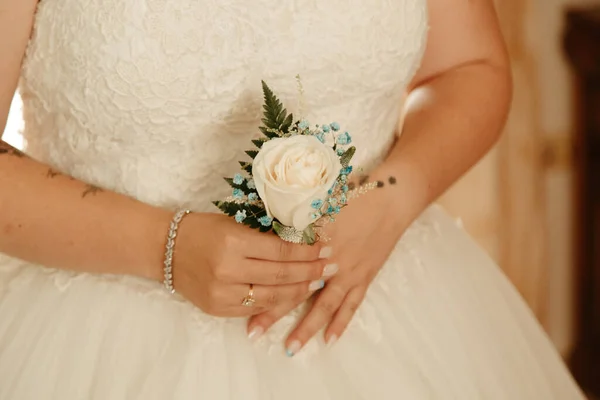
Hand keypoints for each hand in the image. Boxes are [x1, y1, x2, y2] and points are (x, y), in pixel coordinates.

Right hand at [172, 212, 338, 316]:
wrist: (164, 249)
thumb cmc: (202, 229)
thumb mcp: (233, 223)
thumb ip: (264, 235)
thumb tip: (302, 241)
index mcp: (233, 243)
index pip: (281, 252)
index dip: (308, 252)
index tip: (326, 249)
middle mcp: (228, 271)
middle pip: (281, 276)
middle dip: (311, 272)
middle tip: (331, 267)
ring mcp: (222, 293)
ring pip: (272, 297)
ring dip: (299, 290)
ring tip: (317, 282)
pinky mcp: (217, 308)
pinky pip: (255, 308)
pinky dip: (276, 302)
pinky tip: (292, 294)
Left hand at [248, 180, 405, 353]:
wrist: (391, 199)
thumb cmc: (352, 195)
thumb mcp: (317, 202)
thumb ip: (293, 219)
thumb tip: (264, 227)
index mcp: (312, 242)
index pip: (280, 269)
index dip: (261, 285)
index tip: (240, 298)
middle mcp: (328, 262)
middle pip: (297, 292)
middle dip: (274, 313)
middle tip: (254, 333)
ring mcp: (349, 273)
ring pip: (324, 306)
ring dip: (307, 328)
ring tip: (290, 348)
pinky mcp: (364, 278)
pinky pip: (351, 306)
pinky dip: (341, 323)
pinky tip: (329, 341)